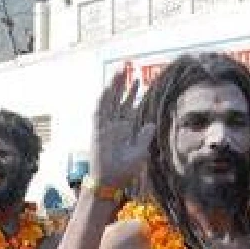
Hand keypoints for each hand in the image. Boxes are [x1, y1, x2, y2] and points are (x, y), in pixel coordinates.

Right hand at [91, 68, 155, 189]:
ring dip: (114, 87)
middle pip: (118, 99)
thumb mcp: (140, 152)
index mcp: (125, 129)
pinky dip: (104, 100)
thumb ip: (144, 136)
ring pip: (109, 101)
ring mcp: (106, 126)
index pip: (128, 106)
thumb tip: (150, 123)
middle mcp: (115, 125)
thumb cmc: (125, 170)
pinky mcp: (98, 131)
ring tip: (119, 73)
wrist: (110, 180)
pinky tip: (108, 88)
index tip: (138, 80)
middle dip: (122, 84)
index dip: (133, 93)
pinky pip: (100, 112)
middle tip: (127, 68)